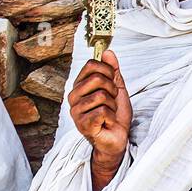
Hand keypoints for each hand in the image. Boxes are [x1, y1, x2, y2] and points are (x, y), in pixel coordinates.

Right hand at [68, 50, 132, 190]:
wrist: (118, 138)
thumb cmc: (115, 114)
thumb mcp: (117, 88)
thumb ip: (112, 70)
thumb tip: (107, 52)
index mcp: (79, 86)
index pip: (92, 64)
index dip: (108, 72)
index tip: (112, 84)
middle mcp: (73, 97)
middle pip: (97, 78)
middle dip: (112, 90)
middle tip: (112, 102)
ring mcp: (76, 111)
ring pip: (101, 96)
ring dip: (112, 106)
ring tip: (109, 114)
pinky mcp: (82, 125)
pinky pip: (103, 111)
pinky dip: (111, 118)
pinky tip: (107, 123)